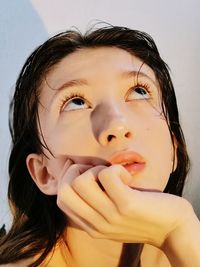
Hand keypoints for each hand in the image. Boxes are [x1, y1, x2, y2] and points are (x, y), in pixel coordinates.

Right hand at [56, 162, 192, 247]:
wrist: (174, 229)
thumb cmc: (143, 215)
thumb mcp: (113, 217)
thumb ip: (95, 204)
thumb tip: (79, 172)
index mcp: (91, 226)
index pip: (61, 200)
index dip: (66, 178)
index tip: (83, 169)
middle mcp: (96, 223)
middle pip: (63, 190)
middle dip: (74, 171)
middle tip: (95, 170)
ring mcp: (110, 215)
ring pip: (80, 181)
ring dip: (95, 169)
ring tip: (113, 175)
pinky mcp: (126, 204)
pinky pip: (106, 175)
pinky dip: (115, 169)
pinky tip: (127, 177)